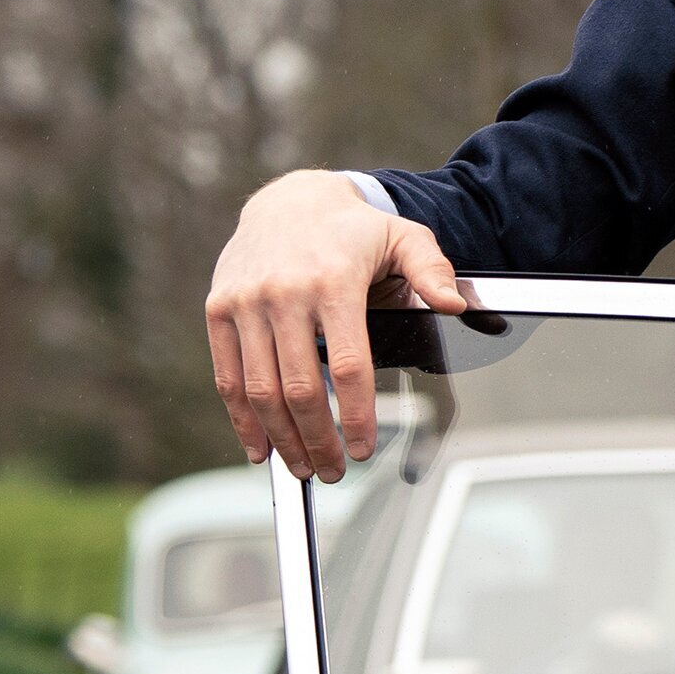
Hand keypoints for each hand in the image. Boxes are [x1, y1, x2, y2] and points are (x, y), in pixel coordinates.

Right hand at [204, 171, 468, 480]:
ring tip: (303, 468)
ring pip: (260, 389)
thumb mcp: (404, 237)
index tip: (363, 450)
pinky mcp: (218, 309)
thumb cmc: (354, 230)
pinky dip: (241, 419)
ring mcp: (246, 302)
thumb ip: (433, 271)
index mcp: (333, 281)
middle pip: (300, 388)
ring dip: (282, 439)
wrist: (289, 200)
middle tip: (334, 472)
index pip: (348, 365)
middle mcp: (284, 293)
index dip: (355, 416)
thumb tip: (455, 304)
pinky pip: (227, 376)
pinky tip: (261, 448)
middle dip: (318, 440)